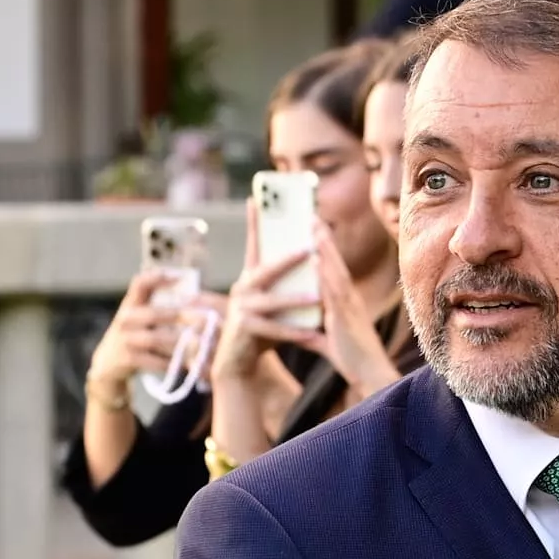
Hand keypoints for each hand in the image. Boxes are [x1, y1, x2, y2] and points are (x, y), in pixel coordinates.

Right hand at [86, 269, 218, 406]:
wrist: (108, 363)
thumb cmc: (134, 336)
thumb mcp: (139, 318)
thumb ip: (159, 308)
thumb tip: (197, 300)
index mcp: (130, 304)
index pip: (139, 284)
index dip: (157, 278)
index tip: (179, 278)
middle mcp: (125, 319)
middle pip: (154, 313)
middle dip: (181, 316)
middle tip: (204, 318)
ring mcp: (124, 339)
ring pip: (156, 339)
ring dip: (180, 342)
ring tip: (200, 343)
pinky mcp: (127, 358)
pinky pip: (155, 360)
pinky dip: (172, 362)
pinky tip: (187, 364)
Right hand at [211, 199, 325, 378]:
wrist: (239, 359)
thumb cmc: (264, 327)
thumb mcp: (277, 301)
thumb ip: (291, 284)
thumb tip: (318, 258)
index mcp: (252, 278)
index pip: (254, 245)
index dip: (254, 222)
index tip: (255, 198)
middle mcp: (243, 288)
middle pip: (265, 269)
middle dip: (286, 258)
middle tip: (308, 248)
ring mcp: (241, 309)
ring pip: (271, 301)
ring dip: (294, 300)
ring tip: (317, 298)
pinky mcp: (243, 329)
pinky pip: (272, 329)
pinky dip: (292, 331)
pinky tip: (310, 333)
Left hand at [309, 224, 403, 402]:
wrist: (370, 375)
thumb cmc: (353, 359)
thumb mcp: (328, 342)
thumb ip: (313, 333)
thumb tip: (299, 331)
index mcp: (346, 303)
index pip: (335, 270)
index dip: (326, 249)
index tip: (315, 229)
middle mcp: (349, 299)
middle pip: (335, 262)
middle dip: (323, 239)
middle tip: (312, 216)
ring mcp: (349, 305)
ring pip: (335, 269)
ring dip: (324, 247)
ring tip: (313, 226)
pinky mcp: (345, 315)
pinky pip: (333, 289)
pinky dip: (324, 271)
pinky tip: (315, 257)